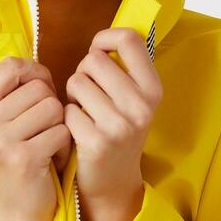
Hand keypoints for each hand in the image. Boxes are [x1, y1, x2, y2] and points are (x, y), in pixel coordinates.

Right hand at [0, 57, 69, 220]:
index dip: (34, 73)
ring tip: (47, 145)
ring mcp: (0, 141)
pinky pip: (61, 131)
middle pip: (38, 87)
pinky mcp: (23, 158)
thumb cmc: (16, 163)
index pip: (10, 66)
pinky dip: (64, 145)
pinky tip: (52, 160)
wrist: (14, 215)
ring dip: (59, 126)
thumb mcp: (3, 126)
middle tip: (43, 131)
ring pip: (53, 107)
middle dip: (51, 106)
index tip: (41, 92)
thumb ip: (16, 95)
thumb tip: (41, 68)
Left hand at [64, 28, 162, 220]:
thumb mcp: (133, 99)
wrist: (113, 184)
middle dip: (83, 73)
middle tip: (89, 95)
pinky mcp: (97, 142)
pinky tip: (77, 131)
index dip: (105, 39)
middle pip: (94, 60)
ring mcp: (121, 125)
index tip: (98, 53)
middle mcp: (142, 105)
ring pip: (76, 82)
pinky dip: (66, 119)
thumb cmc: (116, 130)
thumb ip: (124, 68)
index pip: (129, 39)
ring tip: (84, 112)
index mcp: (153, 88)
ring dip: (72, 96)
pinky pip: (67, 110)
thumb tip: (103, 36)